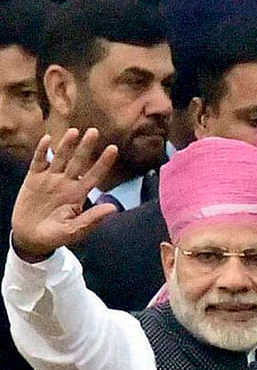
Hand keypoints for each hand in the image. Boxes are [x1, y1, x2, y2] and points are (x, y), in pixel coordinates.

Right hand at [10, 129, 118, 262]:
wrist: (30, 238)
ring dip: (66, 145)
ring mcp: (50, 179)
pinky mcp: (33, 179)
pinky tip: (47, 140)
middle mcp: (67, 183)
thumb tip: (113, 208)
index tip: (113, 149)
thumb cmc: (56, 236)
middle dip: (86, 147)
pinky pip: (38, 162)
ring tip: (74, 131)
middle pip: (78, 162)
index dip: (103, 163)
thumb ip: (91, 219)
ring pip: (60, 158)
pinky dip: (42, 151)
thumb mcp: (74, 231)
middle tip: (94, 131)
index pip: (95, 175)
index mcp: (79, 194)